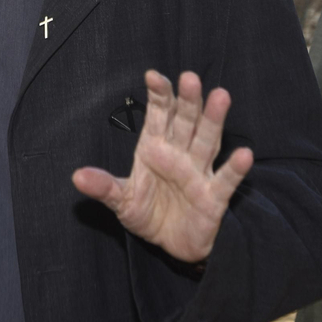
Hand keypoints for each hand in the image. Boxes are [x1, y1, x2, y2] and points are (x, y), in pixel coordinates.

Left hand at [71, 70, 252, 262]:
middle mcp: (180, 154)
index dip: (158, 95)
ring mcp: (199, 173)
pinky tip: (244, 154)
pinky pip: (225, 181)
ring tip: (220, 96)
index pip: (158, 116)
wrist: (173, 245)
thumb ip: (104, 188)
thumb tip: (77, 176)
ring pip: (207, 141)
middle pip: (186, 122)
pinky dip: (234, 168)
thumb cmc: (150, 213)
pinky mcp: (214, 197)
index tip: (153, 76)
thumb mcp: (123, 201)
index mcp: (156, 148)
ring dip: (214, 120)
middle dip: (188, 101)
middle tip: (190, 78)